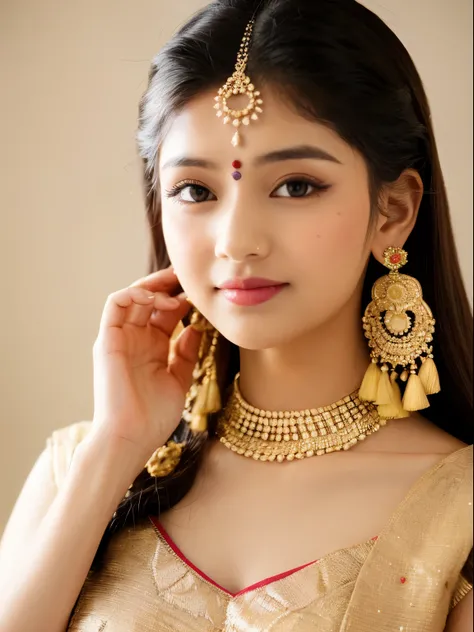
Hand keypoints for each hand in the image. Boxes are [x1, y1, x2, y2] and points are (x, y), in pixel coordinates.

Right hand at [89, 266, 201, 463]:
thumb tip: (196, 327)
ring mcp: (120, 338)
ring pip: (132, 296)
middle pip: (149, 300)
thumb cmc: (154, 417)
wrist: (131, 439)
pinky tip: (158, 300)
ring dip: (153, 287)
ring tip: (176, 291)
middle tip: (188, 278)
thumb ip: (186, 353)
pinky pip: (115, 304)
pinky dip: (135, 293)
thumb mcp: (180, 380)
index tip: (203, 295)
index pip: (165, 313)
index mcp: (152, 348)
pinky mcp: (107, 340)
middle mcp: (135, 339)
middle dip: (168, 285)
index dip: (183, 299)